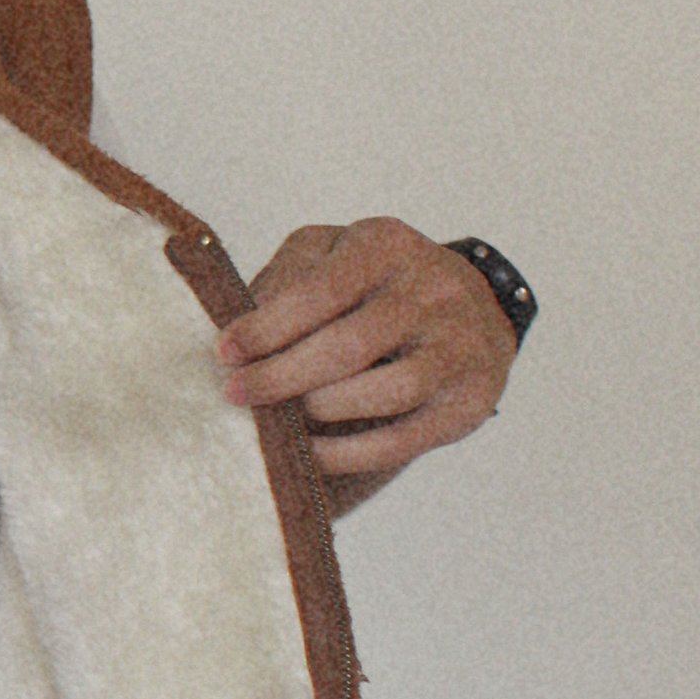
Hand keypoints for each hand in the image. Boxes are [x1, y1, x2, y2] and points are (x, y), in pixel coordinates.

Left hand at [216, 218, 518, 510]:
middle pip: (349, 346)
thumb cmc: (380, 283)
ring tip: (279, 420)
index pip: (320, 290)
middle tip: (236, 394)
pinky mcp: (470, 400)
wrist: (476, 307)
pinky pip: (404, 440)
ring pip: (385, 393)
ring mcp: (459, 346)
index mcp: (387, 244)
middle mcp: (432, 289)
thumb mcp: (333, 255)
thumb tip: (240, 327)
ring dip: (320, 411)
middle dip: (281, 376)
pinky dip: (349, 454)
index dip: (266, 327)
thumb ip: (288, 278)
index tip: (224, 353)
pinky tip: (312, 453)